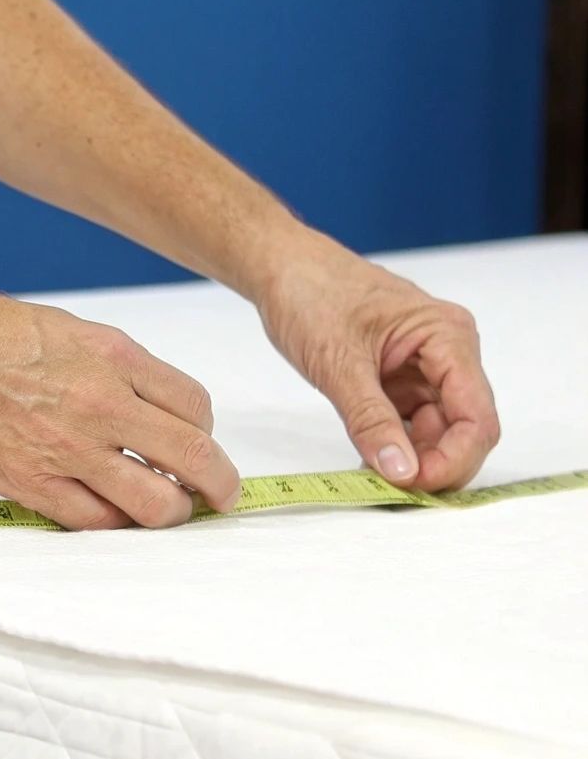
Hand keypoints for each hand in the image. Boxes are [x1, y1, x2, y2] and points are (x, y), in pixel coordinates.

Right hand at [0, 289, 240, 528]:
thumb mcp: (75, 331)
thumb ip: (121, 370)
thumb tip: (158, 411)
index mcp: (115, 359)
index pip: (196, 409)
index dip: (206, 435)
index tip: (197, 447)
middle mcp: (101, 404)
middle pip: (194, 459)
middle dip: (218, 487)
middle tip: (218, 498)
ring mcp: (67, 449)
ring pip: (152, 504)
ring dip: (169, 514)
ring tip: (162, 512)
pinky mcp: (32, 483)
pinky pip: (95, 522)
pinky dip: (113, 524)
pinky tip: (110, 514)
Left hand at [257, 248, 499, 490]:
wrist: (282, 269)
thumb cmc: (312, 296)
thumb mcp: (338, 364)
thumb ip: (370, 420)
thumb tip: (400, 471)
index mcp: (448, 338)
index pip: (476, 416)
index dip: (455, 459)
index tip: (415, 485)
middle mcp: (448, 354)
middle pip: (463, 428)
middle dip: (436, 464)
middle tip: (393, 489)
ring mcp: (424, 368)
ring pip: (436, 430)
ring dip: (414, 459)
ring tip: (377, 477)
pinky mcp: (398, 379)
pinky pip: (408, 423)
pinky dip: (394, 445)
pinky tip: (372, 461)